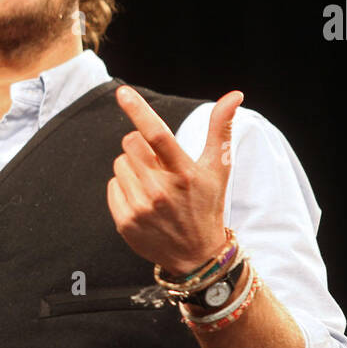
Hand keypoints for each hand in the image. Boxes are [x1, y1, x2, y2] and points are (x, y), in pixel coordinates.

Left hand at [107, 86, 242, 275]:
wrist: (196, 255)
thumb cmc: (207, 204)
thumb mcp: (219, 168)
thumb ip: (221, 129)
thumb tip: (234, 95)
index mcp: (185, 173)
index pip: (158, 134)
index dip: (139, 110)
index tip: (123, 92)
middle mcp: (161, 191)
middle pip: (131, 144)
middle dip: (140, 146)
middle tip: (158, 163)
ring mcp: (141, 208)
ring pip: (119, 164)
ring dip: (132, 168)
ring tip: (153, 185)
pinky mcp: (125, 222)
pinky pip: (112, 186)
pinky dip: (123, 188)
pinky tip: (142, 200)